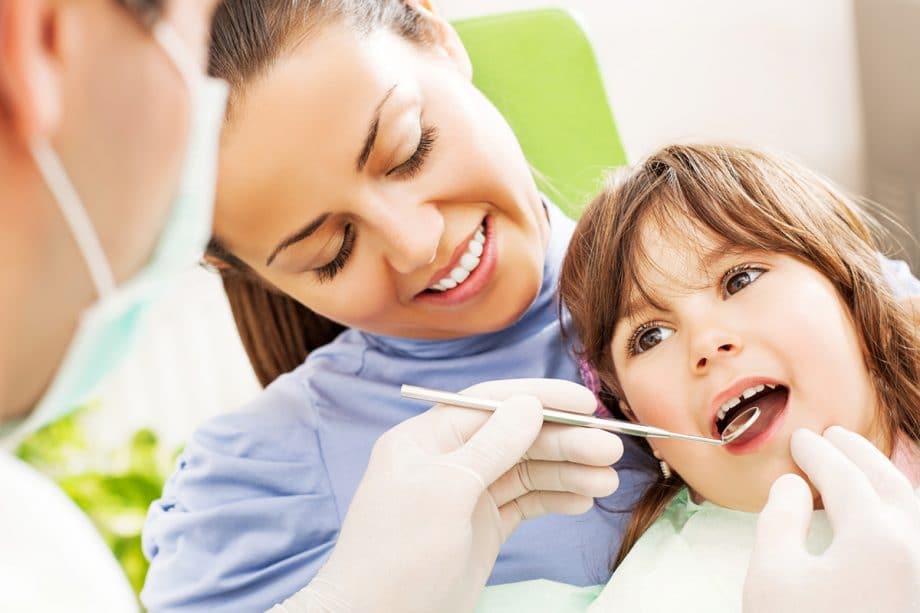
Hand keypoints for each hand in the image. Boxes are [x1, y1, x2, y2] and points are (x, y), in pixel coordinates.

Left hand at [274, 379, 621, 612]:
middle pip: (515, 437)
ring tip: (607, 481)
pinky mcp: (482, 528)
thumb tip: (529, 402)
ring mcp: (467, 496)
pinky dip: (555, 499)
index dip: (539, 397)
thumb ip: (490, 445)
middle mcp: (449, 460)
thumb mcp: (445, 491)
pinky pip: (525, 502)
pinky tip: (583, 500)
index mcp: (427, 439)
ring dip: (567, 471)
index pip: (490, 402)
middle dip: (563, 441)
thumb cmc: (399, 553)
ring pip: (526, 471)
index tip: (585, 401)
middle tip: (610, 449)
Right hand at [744, 427, 919, 612]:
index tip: (799, 439)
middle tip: (834, 435)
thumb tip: (793, 484)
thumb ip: (780, 518)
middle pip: (891, 486)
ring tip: (853, 467)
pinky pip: (909, 535)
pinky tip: (868, 517)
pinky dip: (889, 510)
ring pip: (908, 510)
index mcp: (876, 539)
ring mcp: (917, 578)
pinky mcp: (911, 597)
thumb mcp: (772, 575)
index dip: (819, 453)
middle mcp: (911, 553)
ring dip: (880, 480)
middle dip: (861, 454)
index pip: (846, 478)